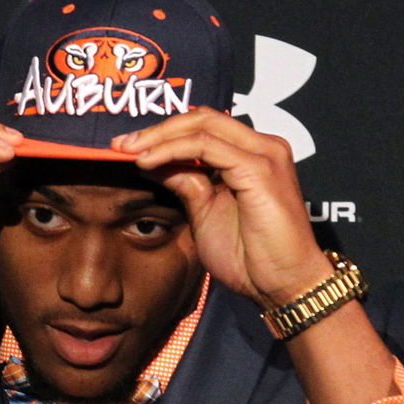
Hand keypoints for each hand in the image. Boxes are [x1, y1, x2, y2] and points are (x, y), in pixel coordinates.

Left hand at [112, 107, 329, 306]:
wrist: (283, 285)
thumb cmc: (252, 257)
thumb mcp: (206, 212)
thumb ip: (186, 182)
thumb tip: (152, 161)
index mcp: (253, 154)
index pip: (203, 127)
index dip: (163, 133)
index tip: (126, 149)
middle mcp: (264, 146)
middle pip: (202, 117)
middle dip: (156, 129)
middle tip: (120, 145)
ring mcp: (265, 154)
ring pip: (202, 125)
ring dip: (159, 136)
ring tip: (128, 152)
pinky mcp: (259, 169)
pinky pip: (205, 147)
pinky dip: (171, 150)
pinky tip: (147, 162)